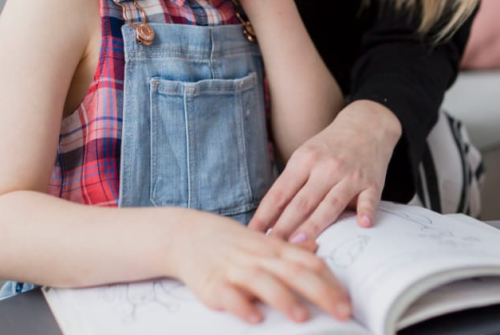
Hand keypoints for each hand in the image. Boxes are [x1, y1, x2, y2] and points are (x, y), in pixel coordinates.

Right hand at [172, 210, 350, 324]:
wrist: (187, 234)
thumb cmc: (230, 242)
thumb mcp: (261, 241)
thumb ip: (289, 249)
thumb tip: (318, 251)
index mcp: (272, 248)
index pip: (307, 261)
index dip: (330, 280)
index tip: (348, 300)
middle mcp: (257, 257)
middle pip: (293, 271)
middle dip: (320, 292)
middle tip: (342, 312)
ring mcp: (234, 269)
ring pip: (262, 281)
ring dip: (283, 298)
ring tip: (302, 318)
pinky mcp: (212, 283)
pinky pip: (228, 295)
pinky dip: (241, 305)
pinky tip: (254, 318)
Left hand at [249, 100, 401, 240]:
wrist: (365, 125)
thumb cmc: (329, 147)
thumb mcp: (305, 156)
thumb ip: (292, 184)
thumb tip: (269, 217)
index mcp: (304, 160)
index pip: (280, 192)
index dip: (265, 214)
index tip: (253, 234)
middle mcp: (325, 167)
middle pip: (301, 202)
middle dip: (284, 226)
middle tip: (272, 247)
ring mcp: (349, 175)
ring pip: (330, 204)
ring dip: (315, 224)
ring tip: (300, 243)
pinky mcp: (371, 182)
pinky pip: (368, 199)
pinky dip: (366, 211)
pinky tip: (363, 224)